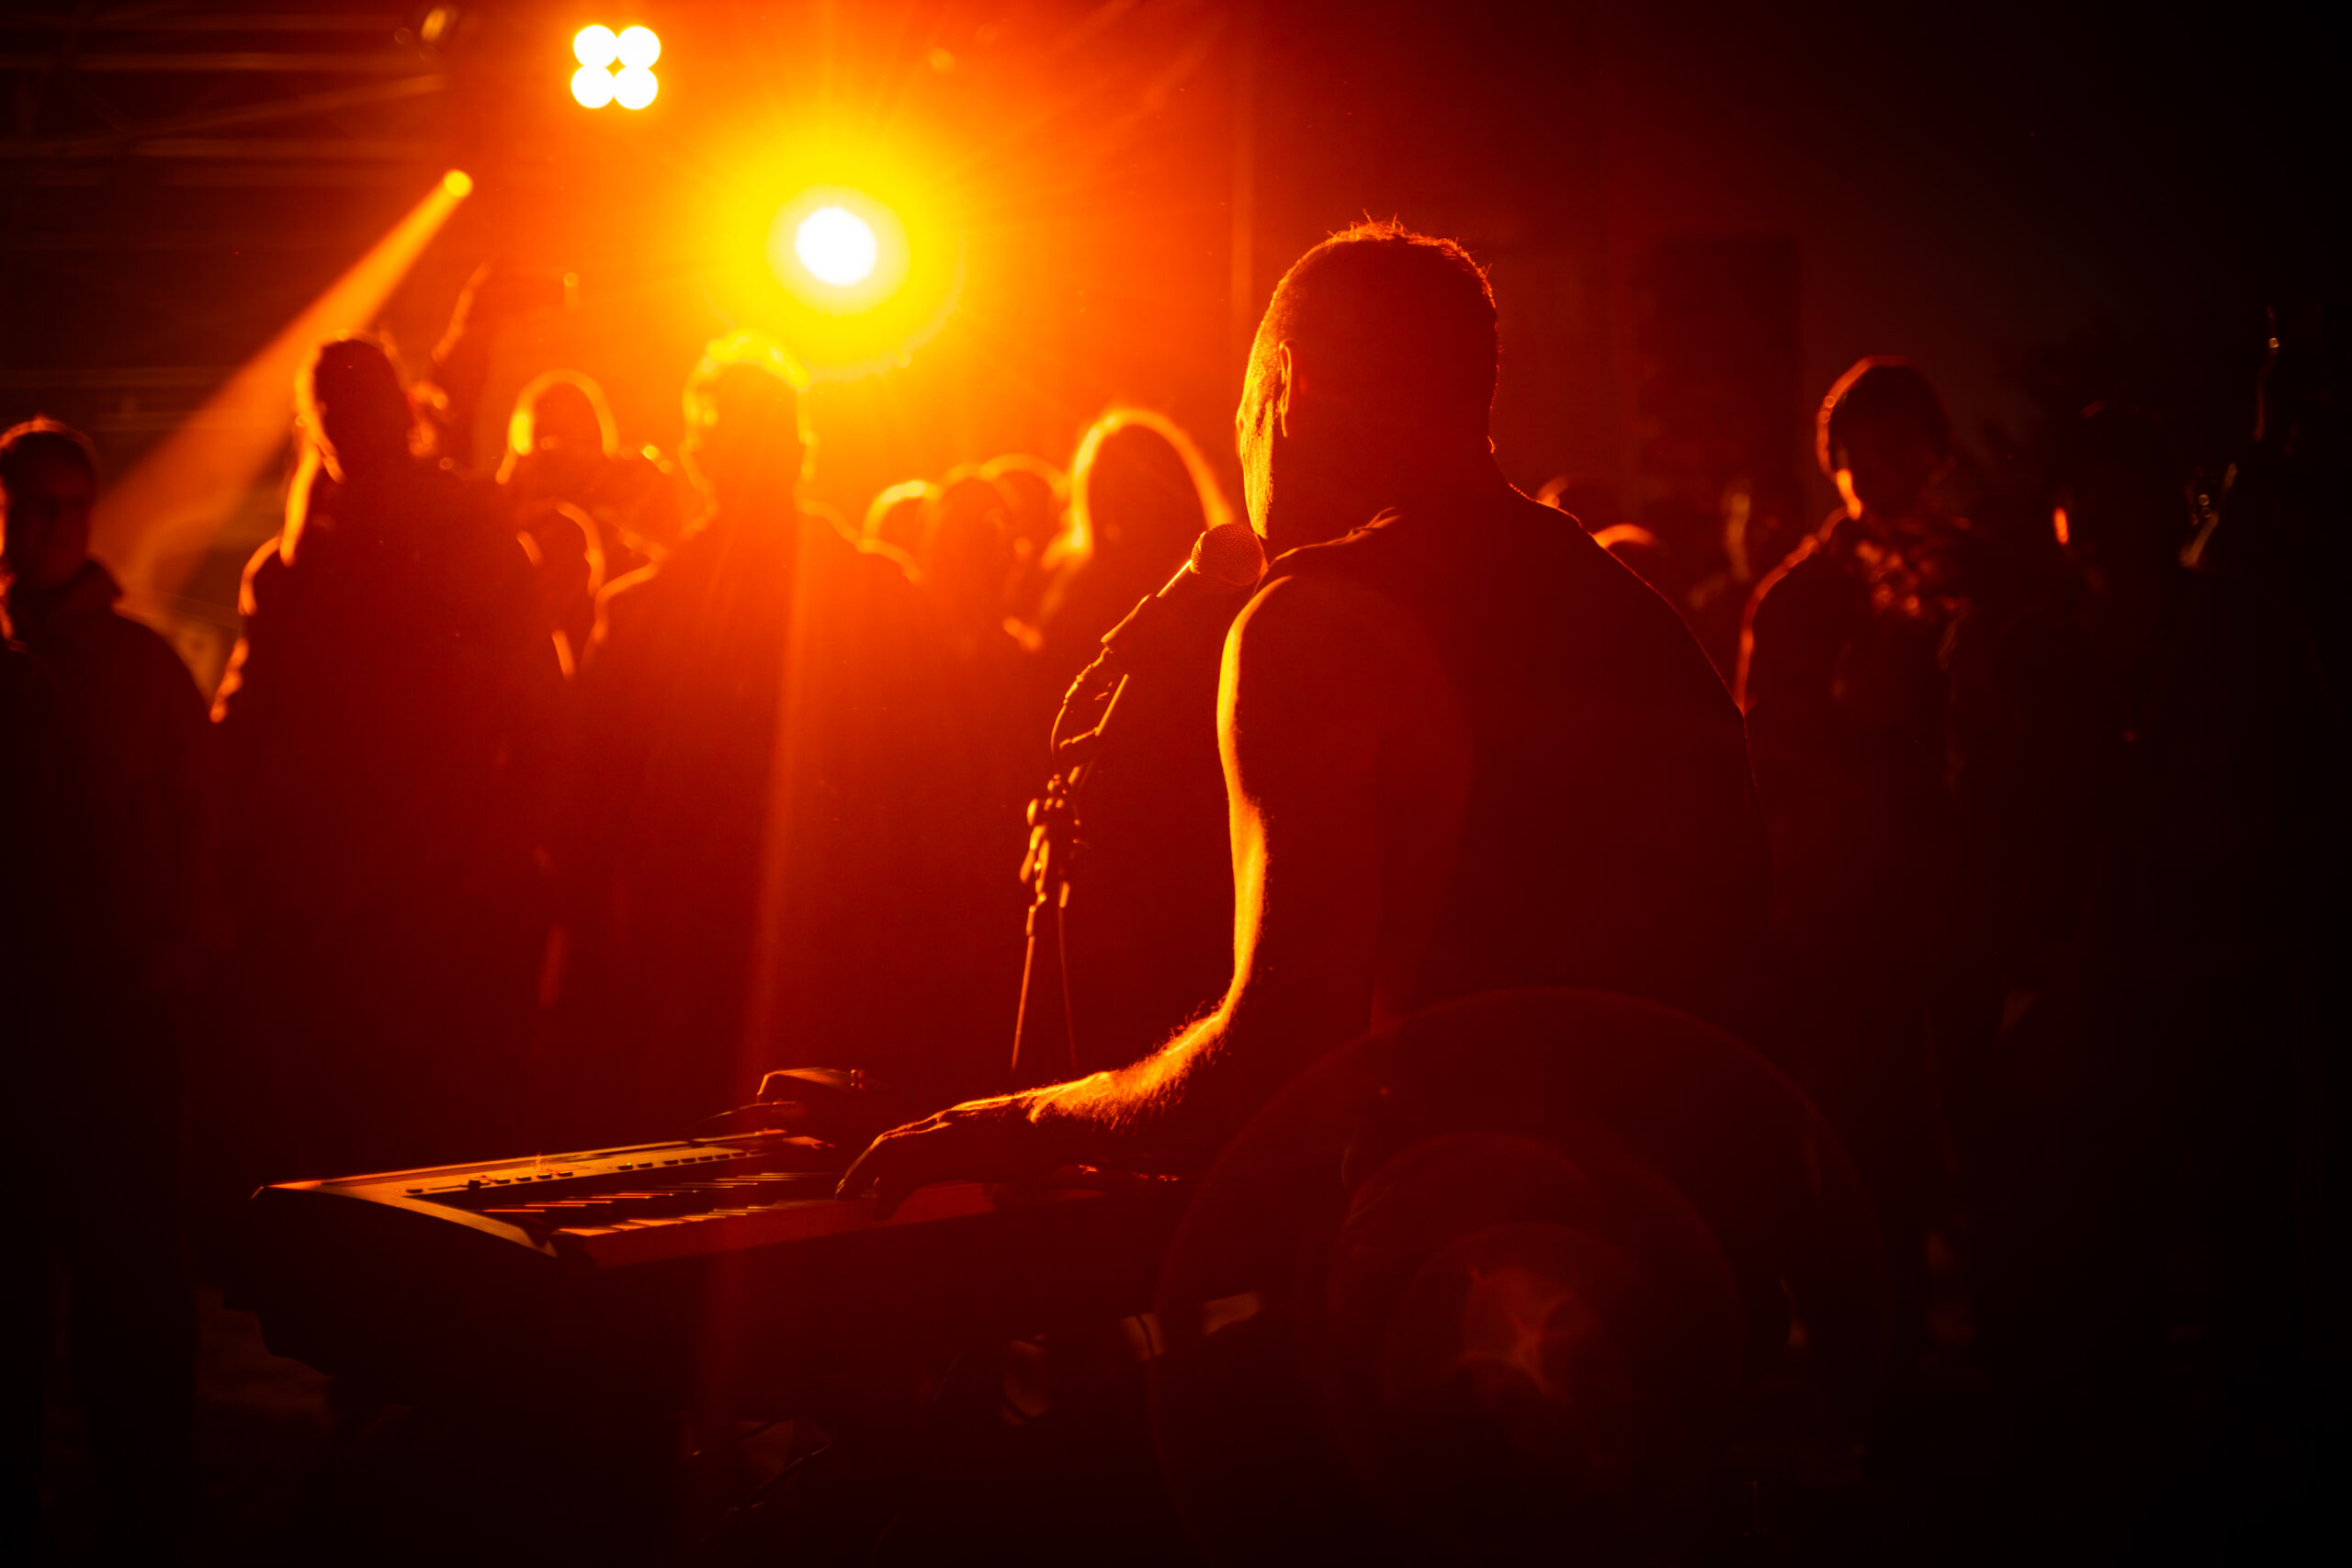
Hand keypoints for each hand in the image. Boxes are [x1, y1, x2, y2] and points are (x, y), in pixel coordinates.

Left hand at [836, 1093, 1057, 1218]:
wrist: (1055, 1120)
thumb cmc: (1044, 1131)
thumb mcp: (1012, 1140)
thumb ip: (999, 1150)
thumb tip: (1008, 1168)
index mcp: (957, 1120)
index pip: (911, 1135)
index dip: (889, 1154)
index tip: (874, 1173)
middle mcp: (945, 1123)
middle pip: (890, 1140)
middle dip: (865, 1164)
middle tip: (847, 1187)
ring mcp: (945, 1135)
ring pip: (890, 1151)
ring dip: (865, 1174)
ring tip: (848, 1196)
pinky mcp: (950, 1153)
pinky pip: (908, 1174)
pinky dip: (889, 1192)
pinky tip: (880, 1212)